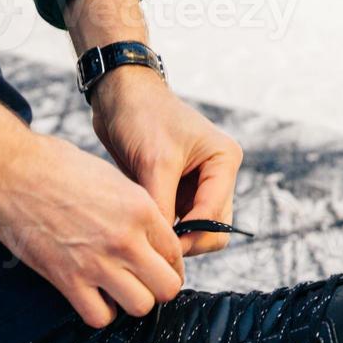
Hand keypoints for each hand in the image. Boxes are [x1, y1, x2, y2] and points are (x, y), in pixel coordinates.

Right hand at [0, 80, 183, 327]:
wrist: (8, 169)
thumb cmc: (53, 165)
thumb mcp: (109, 176)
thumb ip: (134, 207)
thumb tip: (146, 232)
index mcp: (140, 207)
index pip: (176, 252)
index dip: (169, 262)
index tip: (157, 265)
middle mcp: (126, 238)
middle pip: (167, 287)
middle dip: (158, 287)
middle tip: (143, 282)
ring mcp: (97, 261)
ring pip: (140, 306)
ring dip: (130, 302)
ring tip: (117, 290)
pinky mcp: (67, 279)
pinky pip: (99, 317)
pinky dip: (99, 312)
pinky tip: (92, 296)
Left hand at [91, 68, 244, 255]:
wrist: (118, 95)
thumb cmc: (142, 116)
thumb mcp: (155, 163)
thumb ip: (163, 206)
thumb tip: (162, 247)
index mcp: (224, 161)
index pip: (215, 216)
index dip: (190, 237)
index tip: (159, 247)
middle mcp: (217, 174)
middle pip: (213, 229)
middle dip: (187, 241)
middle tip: (153, 246)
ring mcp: (197, 184)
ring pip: (194, 229)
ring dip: (172, 235)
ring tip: (143, 233)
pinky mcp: (176, 189)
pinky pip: (175, 221)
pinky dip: (161, 226)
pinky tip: (139, 224)